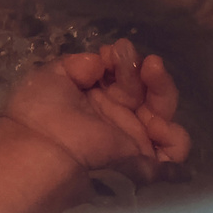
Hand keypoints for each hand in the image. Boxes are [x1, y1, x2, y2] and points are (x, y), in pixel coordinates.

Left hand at [2, 40, 191, 180]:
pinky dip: (173, 133)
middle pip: (148, 91)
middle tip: (146, 61)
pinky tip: (156, 121)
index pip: (123, 76)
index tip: (115, 50)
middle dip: (149, 72)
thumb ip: (80, 65)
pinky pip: (173, 150)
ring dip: (163, 90)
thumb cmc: (39, 110)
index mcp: (96, 98)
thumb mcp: (52, 76)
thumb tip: (100, 60)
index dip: (124, 60)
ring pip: (164, 114)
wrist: (39, 149)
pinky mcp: (144, 163)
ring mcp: (132, 139)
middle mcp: (117, 117)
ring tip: (152, 74)